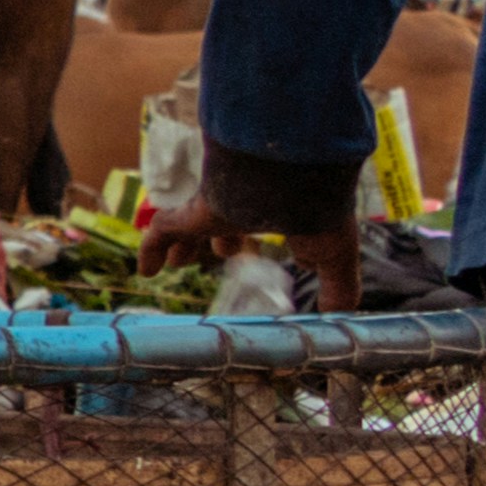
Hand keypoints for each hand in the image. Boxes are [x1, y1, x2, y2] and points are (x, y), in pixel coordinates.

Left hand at [138, 198, 358, 309]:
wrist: (293, 171)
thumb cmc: (319, 211)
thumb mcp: (335, 255)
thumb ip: (339, 286)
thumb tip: (339, 314)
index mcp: (280, 210)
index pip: (270, 223)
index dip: (272, 238)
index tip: (275, 255)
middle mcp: (245, 205)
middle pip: (227, 220)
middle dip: (222, 237)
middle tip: (220, 252)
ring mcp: (215, 205)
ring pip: (192, 224)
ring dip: (186, 245)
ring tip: (178, 263)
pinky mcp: (193, 210)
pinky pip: (163, 229)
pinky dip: (151, 249)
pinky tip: (146, 272)